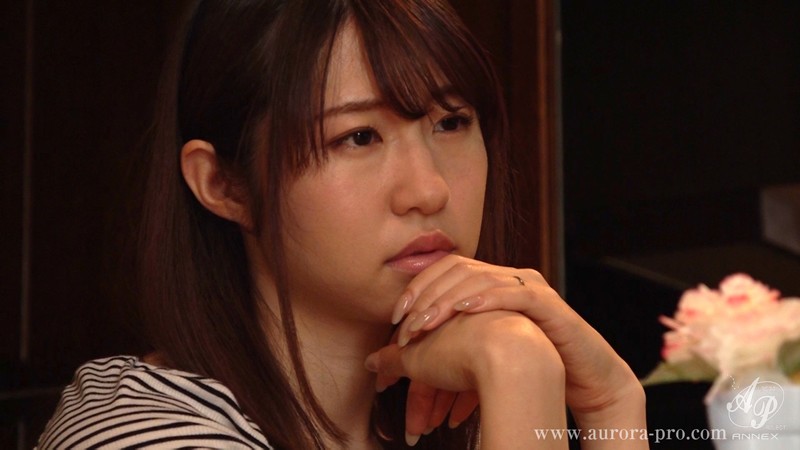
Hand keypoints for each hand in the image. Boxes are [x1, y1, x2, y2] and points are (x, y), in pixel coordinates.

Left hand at [386, 255, 646, 446]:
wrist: (583, 379)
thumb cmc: (530, 368)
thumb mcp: (475, 358)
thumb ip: (435, 354)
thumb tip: (386, 363)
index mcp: (490, 285)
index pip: (445, 271)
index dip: (417, 289)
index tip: (395, 318)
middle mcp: (508, 279)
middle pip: (457, 270)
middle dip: (426, 297)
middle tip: (405, 325)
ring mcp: (529, 289)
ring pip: (480, 278)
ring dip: (447, 301)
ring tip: (424, 324)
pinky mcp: (549, 305)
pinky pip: (514, 293)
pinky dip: (486, 298)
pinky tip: (464, 309)